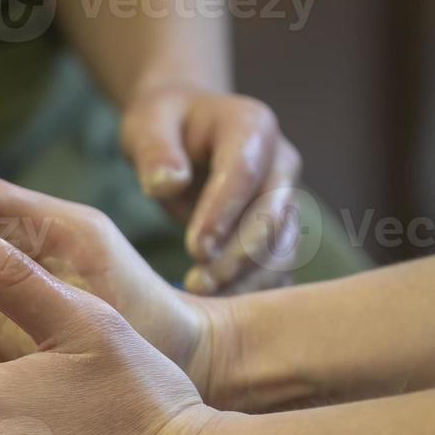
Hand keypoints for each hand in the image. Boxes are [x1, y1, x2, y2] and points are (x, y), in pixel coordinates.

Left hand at [120, 87, 303, 294]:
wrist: (184, 130)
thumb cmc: (164, 124)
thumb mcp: (148, 124)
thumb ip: (156, 151)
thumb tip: (167, 183)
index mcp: (252, 126)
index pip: (245, 173)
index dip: (223, 213)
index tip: (195, 249)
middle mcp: (280, 163)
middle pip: (273, 215)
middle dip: (238, 255)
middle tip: (198, 284)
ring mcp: (285, 198)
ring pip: (281, 247)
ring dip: (247, 279)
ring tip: (203, 299)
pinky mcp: (279, 230)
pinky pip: (276, 266)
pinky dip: (253, 290)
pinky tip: (222, 311)